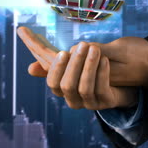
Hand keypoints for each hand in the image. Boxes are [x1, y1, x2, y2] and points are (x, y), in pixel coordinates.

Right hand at [17, 26, 139, 109]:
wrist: (117, 86)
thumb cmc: (89, 73)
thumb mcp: (72, 65)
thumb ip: (53, 62)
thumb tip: (29, 68)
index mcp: (62, 90)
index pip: (52, 82)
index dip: (56, 68)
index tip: (63, 52)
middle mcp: (72, 100)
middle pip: (67, 86)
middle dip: (74, 64)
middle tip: (82, 44)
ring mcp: (89, 103)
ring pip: (84, 87)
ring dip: (89, 66)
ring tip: (94, 49)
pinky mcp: (105, 102)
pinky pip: (101, 88)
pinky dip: (102, 73)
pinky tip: (104, 59)